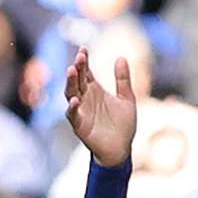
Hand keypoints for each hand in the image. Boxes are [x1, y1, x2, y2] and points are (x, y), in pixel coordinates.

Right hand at [60, 49, 139, 167]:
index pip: (86, 72)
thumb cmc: (123, 124)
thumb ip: (123, 80)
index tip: (83, 48)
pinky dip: (72, 108)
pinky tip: (74, 100)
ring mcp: (80, 111)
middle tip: (80, 57)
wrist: (121, 148)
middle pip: (78, 80)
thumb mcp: (127, 99)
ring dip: (71, 83)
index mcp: (95, 90)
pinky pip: (73, 115)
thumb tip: (121, 57)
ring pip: (71, 94)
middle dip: (78, 68)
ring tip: (72, 70)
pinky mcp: (79, 125)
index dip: (84, 61)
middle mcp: (85, 98)